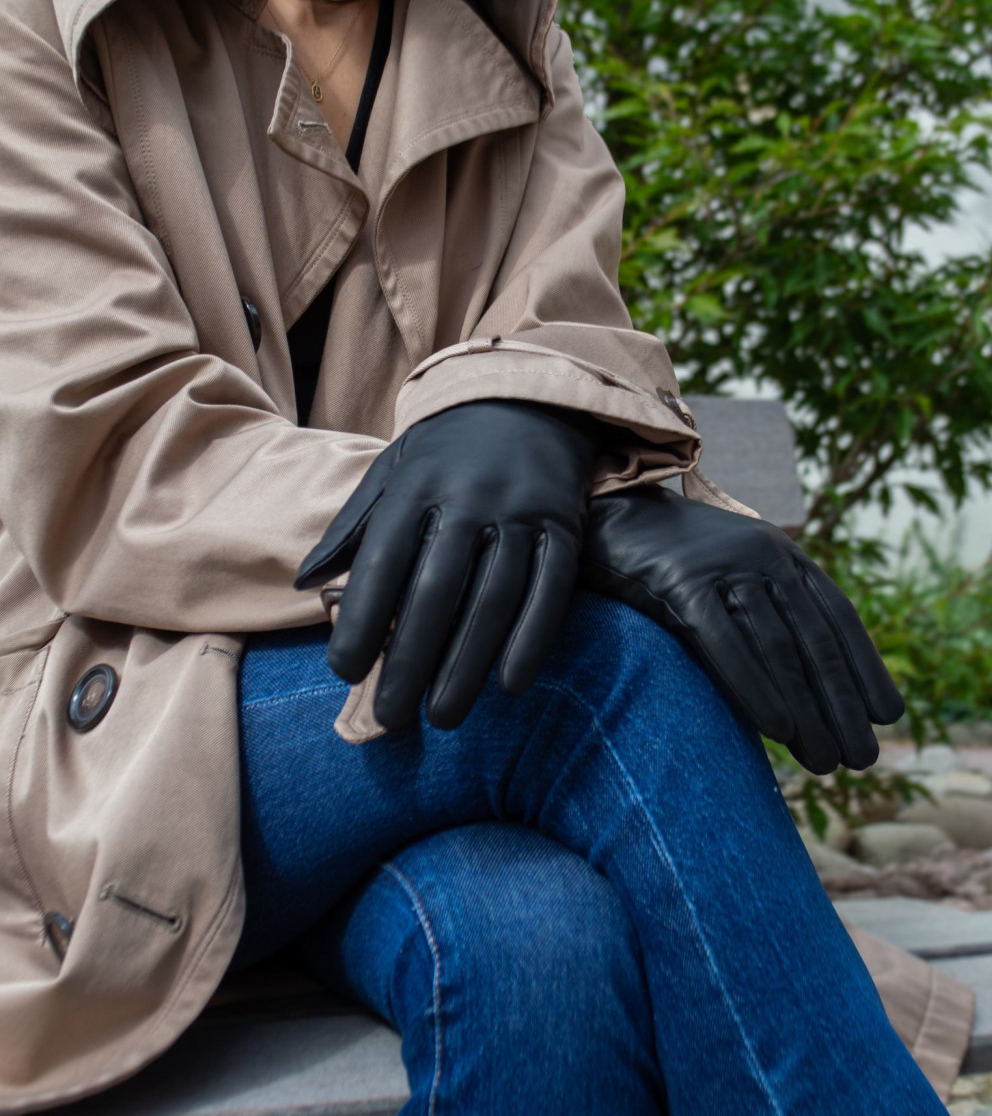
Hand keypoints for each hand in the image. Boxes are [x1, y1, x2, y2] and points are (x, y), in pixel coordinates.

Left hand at [296, 401, 596, 730]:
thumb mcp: (391, 471)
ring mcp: (520, 512)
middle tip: (392, 717)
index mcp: (415, 486)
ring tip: (443, 716)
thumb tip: (304, 584)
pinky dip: (531, 639)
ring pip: (493, 600)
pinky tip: (510, 683)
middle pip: (436, 592)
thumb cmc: (446, 451)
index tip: (344, 672)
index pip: (382, 562)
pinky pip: (550, 591)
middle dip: (410, 661)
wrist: (529, 398)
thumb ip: (352, 527)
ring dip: (467, 664)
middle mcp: (468, 497)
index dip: (361, 620)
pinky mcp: (563, 526)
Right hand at [581, 487, 903, 774]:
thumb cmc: (669, 565)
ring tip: (824, 761)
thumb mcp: (729, 581)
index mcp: (781, 553)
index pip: (837, 615)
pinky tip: (777, 728)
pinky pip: (724, 640)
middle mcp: (762, 555)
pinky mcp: (680, 582)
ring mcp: (721, 565)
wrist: (605, 520)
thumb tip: (803, 696)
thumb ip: (765, 618)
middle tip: (861, 758)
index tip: (887, 715)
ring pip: (777, 644)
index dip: (865, 665)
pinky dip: (754, 685)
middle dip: (842, 703)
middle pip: (814, 638)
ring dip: (808, 708)